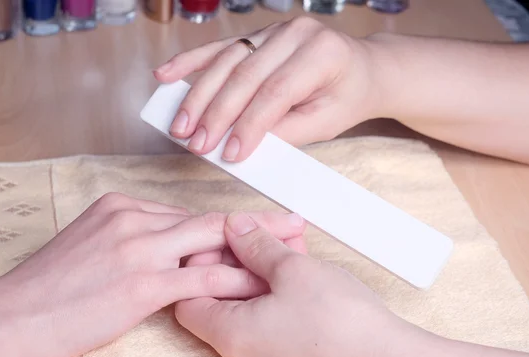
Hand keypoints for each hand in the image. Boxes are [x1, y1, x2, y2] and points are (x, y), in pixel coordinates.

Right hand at [0, 193, 305, 356]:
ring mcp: (140, 248)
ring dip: (257, 249)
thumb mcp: (88, 245)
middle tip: (293, 224)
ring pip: (211, 244)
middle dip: (256, 224)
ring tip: (293, 251)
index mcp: (121, 206)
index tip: (253, 224)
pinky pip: (202, 277)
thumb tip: (163, 249)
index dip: (224, 224)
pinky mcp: (142, 283)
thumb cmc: (48, 287)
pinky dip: (236, 281)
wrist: (13, 315)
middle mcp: (134, 219)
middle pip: (207, 219)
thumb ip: (129, 239)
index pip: (185, 215)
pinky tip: (261, 286)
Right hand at [154, 17, 381, 161]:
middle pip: (245, 75)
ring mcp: (274, 30)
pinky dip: (191, 62)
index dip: (249, 125)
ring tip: (179, 124)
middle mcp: (296, 33)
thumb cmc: (347, 96)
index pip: (276, 92)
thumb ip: (286, 131)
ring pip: (227, 62)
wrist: (362, 70)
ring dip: (198, 94)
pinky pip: (220, 48)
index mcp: (322, 53)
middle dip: (216, 113)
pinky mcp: (257, 36)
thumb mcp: (327, 122)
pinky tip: (167, 74)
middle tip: (195, 143)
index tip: (229, 154)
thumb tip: (241, 145)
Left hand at [175, 212, 412, 356]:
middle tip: (262, 233)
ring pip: (248, 303)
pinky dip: (276, 288)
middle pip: (219, 298)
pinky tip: (298, 263)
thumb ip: (255, 244)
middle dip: (240, 259)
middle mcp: (241, 352)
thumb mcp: (291, 268)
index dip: (201, 263)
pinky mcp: (285, 356)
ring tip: (288, 242)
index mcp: (231, 334)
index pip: (187, 297)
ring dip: (263, 269)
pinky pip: (267, 315)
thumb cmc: (341, 322)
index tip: (226, 240)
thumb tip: (233, 227)